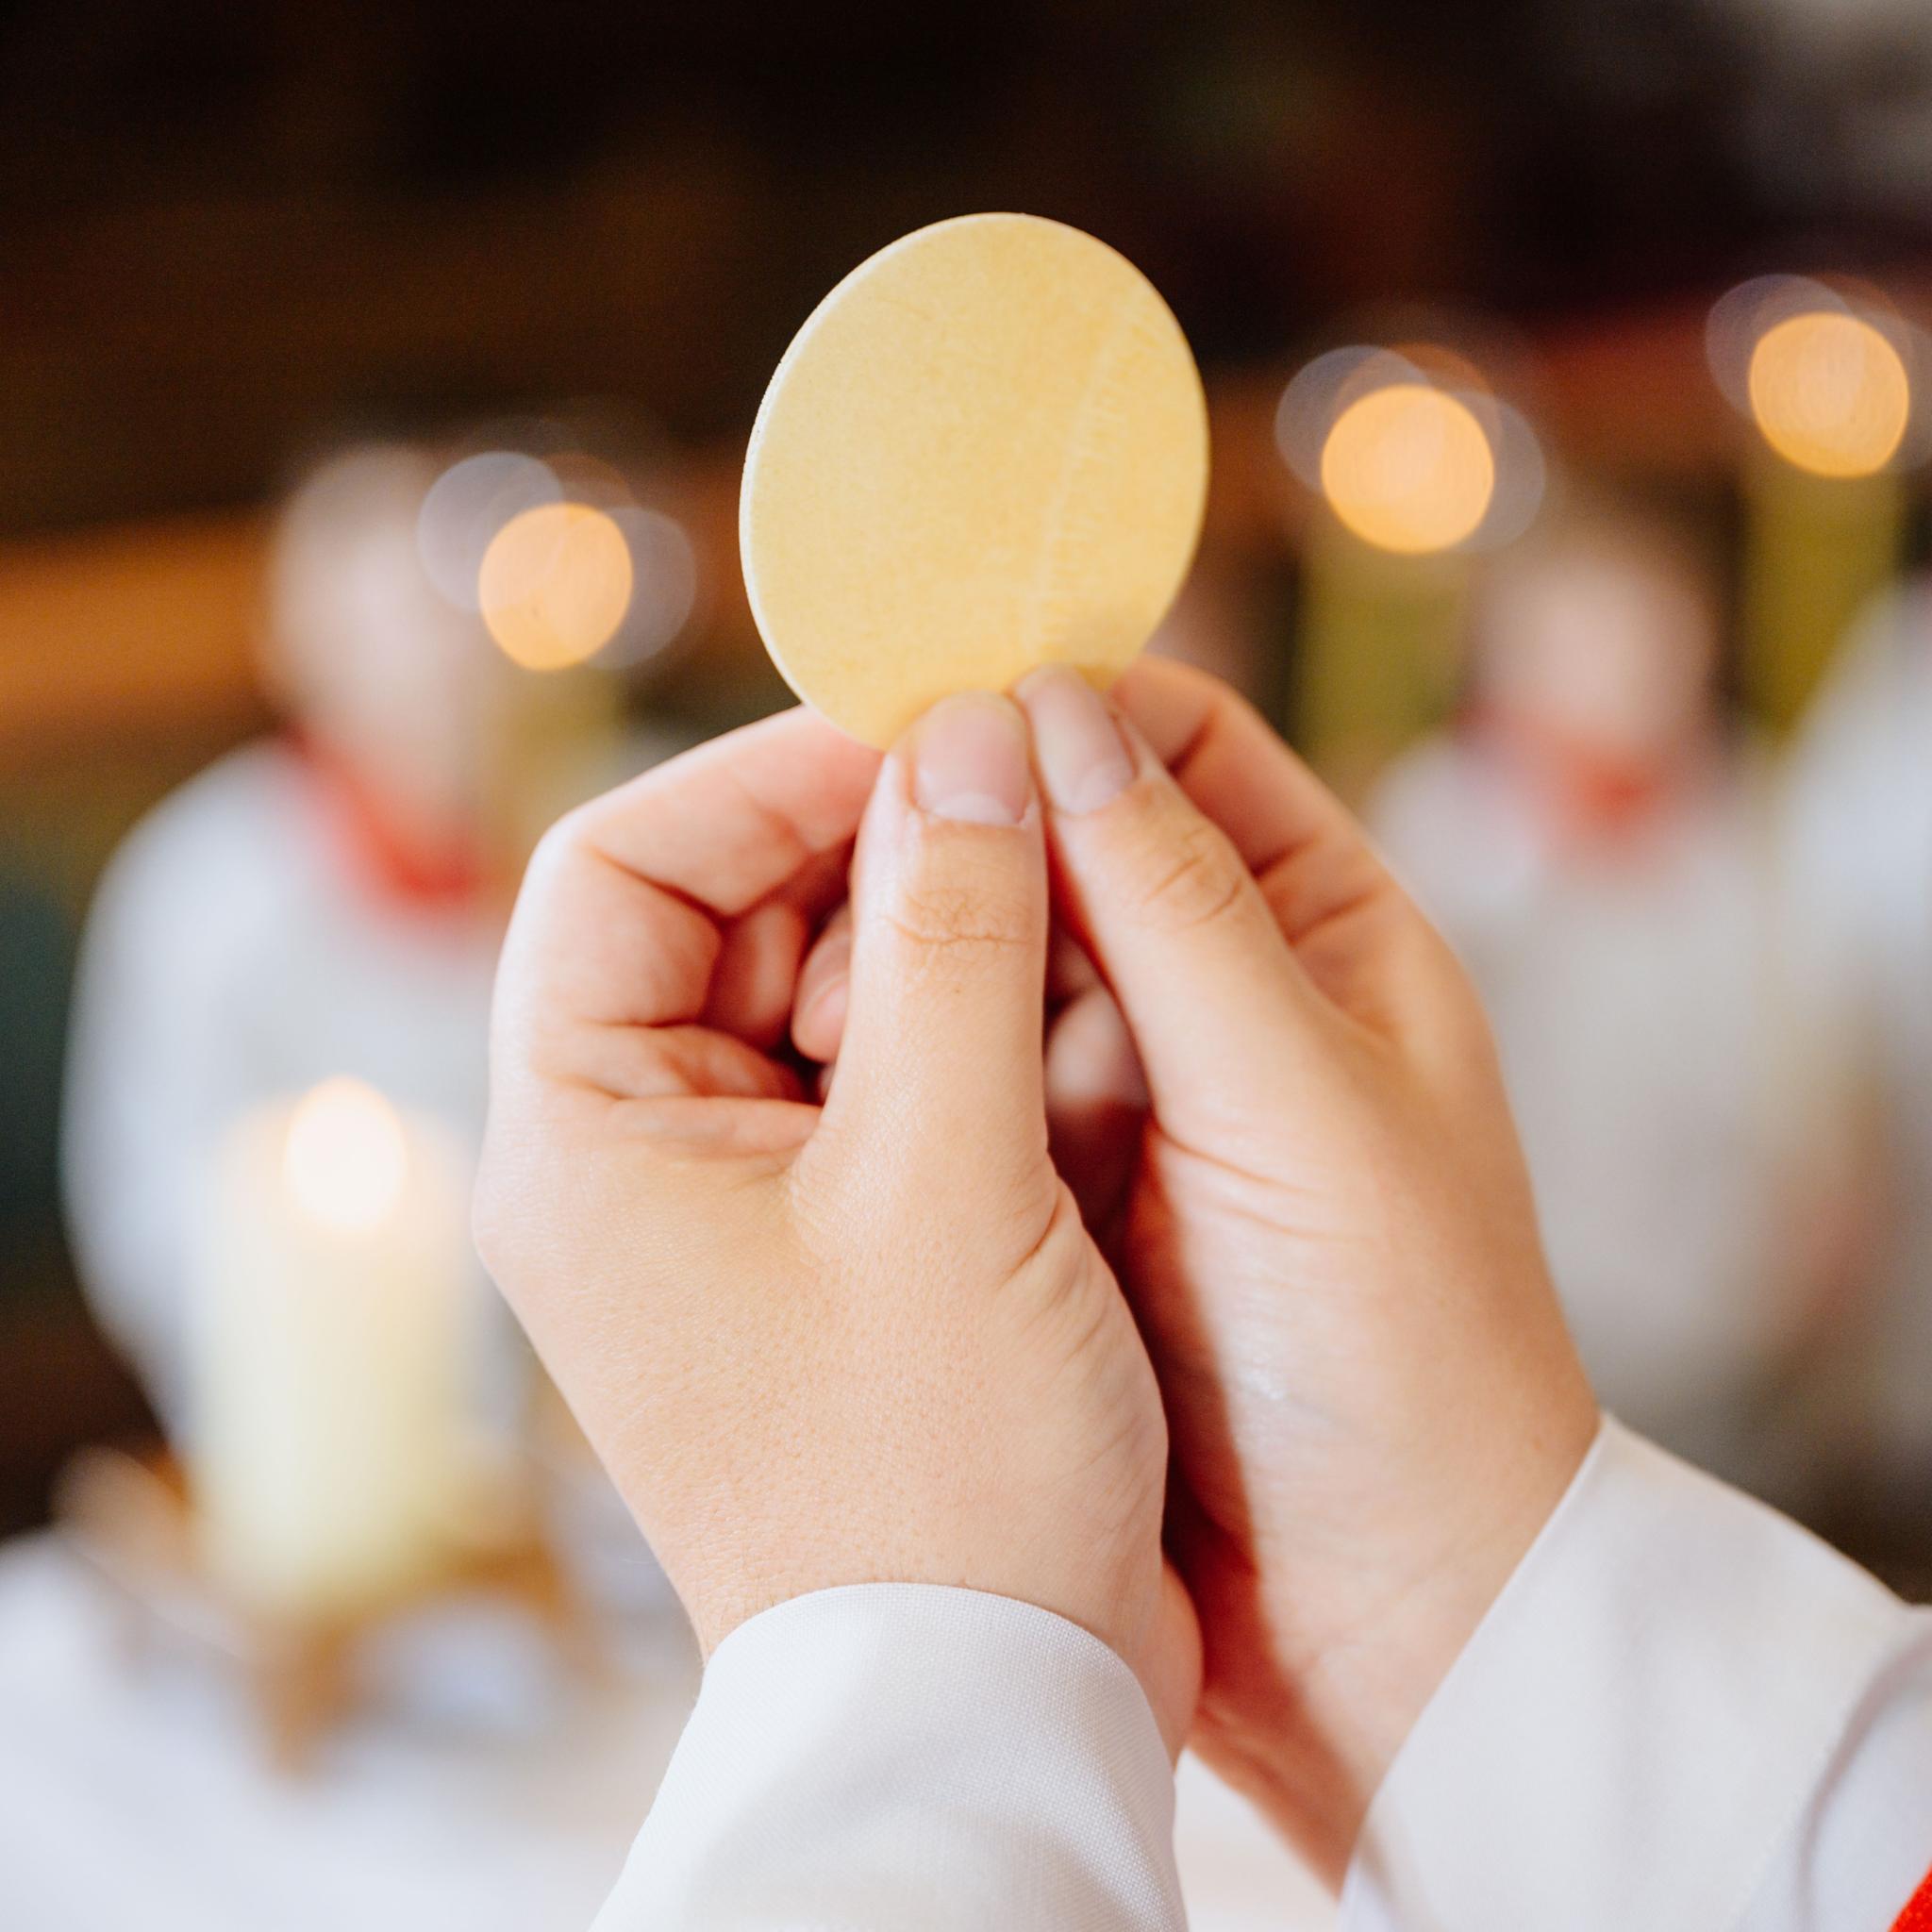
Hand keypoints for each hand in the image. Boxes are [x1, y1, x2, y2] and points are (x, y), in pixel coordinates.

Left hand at [475, 695, 1199, 1749]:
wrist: (985, 1702)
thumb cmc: (938, 1478)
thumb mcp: (952, 1183)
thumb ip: (958, 941)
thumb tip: (965, 742)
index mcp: (584, 1136)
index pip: (623, 866)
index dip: (763, 775)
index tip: (923, 732)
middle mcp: (632, 1160)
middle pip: (726, 916)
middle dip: (871, 847)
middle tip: (1021, 801)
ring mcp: (729, 1205)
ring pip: (817, 990)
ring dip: (937, 939)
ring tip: (1059, 925)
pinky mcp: (824, 1244)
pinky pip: (877, 1080)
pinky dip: (964, 1035)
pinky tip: (1066, 1033)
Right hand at [795, 660, 1598, 1879]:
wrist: (1382, 1620)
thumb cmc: (1399, 1349)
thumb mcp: (1300, 1104)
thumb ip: (1177, 908)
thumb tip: (1057, 706)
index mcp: (1322, 935)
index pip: (1177, 745)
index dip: (1055, 703)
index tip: (920, 694)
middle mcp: (1218, 996)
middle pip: (1059, 842)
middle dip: (958, 840)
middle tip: (839, 867)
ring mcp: (1124, 1095)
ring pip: (987, 959)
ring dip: (913, 960)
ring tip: (833, 1002)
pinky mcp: (1049, 1188)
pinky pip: (956, 1077)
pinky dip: (901, 1064)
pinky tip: (835, 1082)